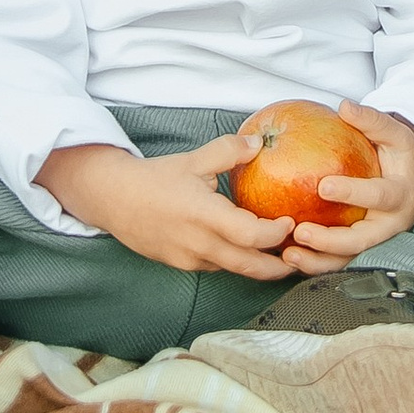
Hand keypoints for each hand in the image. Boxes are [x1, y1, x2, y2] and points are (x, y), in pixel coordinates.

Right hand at [35, 131, 298, 281]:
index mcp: (204, 216)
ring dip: (259, 265)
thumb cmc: (154, 178)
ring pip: (235, 270)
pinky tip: (246, 249)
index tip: (292, 221)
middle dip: (280, 266)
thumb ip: (228, 151)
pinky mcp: (182, 266)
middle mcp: (199, 244)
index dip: (277, 234)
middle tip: (302, 256)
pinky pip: (217, 267)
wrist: (112, 200)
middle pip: (251, 266)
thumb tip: (259, 142)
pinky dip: (236, 261)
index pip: (252, 236)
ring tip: (282, 254)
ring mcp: (190, 259)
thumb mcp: (193, 160)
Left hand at [272, 100, 413, 275]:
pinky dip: (315, 263)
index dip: (353, 192)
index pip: (379, 195)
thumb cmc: (404, 157)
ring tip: (289, 255)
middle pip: (362, 240)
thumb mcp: (397, 135)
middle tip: (300, 231)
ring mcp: (376, 240)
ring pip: (348, 258)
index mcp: (401, 194)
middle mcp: (390, 224)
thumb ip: (372, 121)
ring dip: (318, 261)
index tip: (323, 186)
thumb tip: (345, 106)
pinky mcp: (362, 249)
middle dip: (330, 241)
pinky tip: (288, 257)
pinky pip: (338, 261)